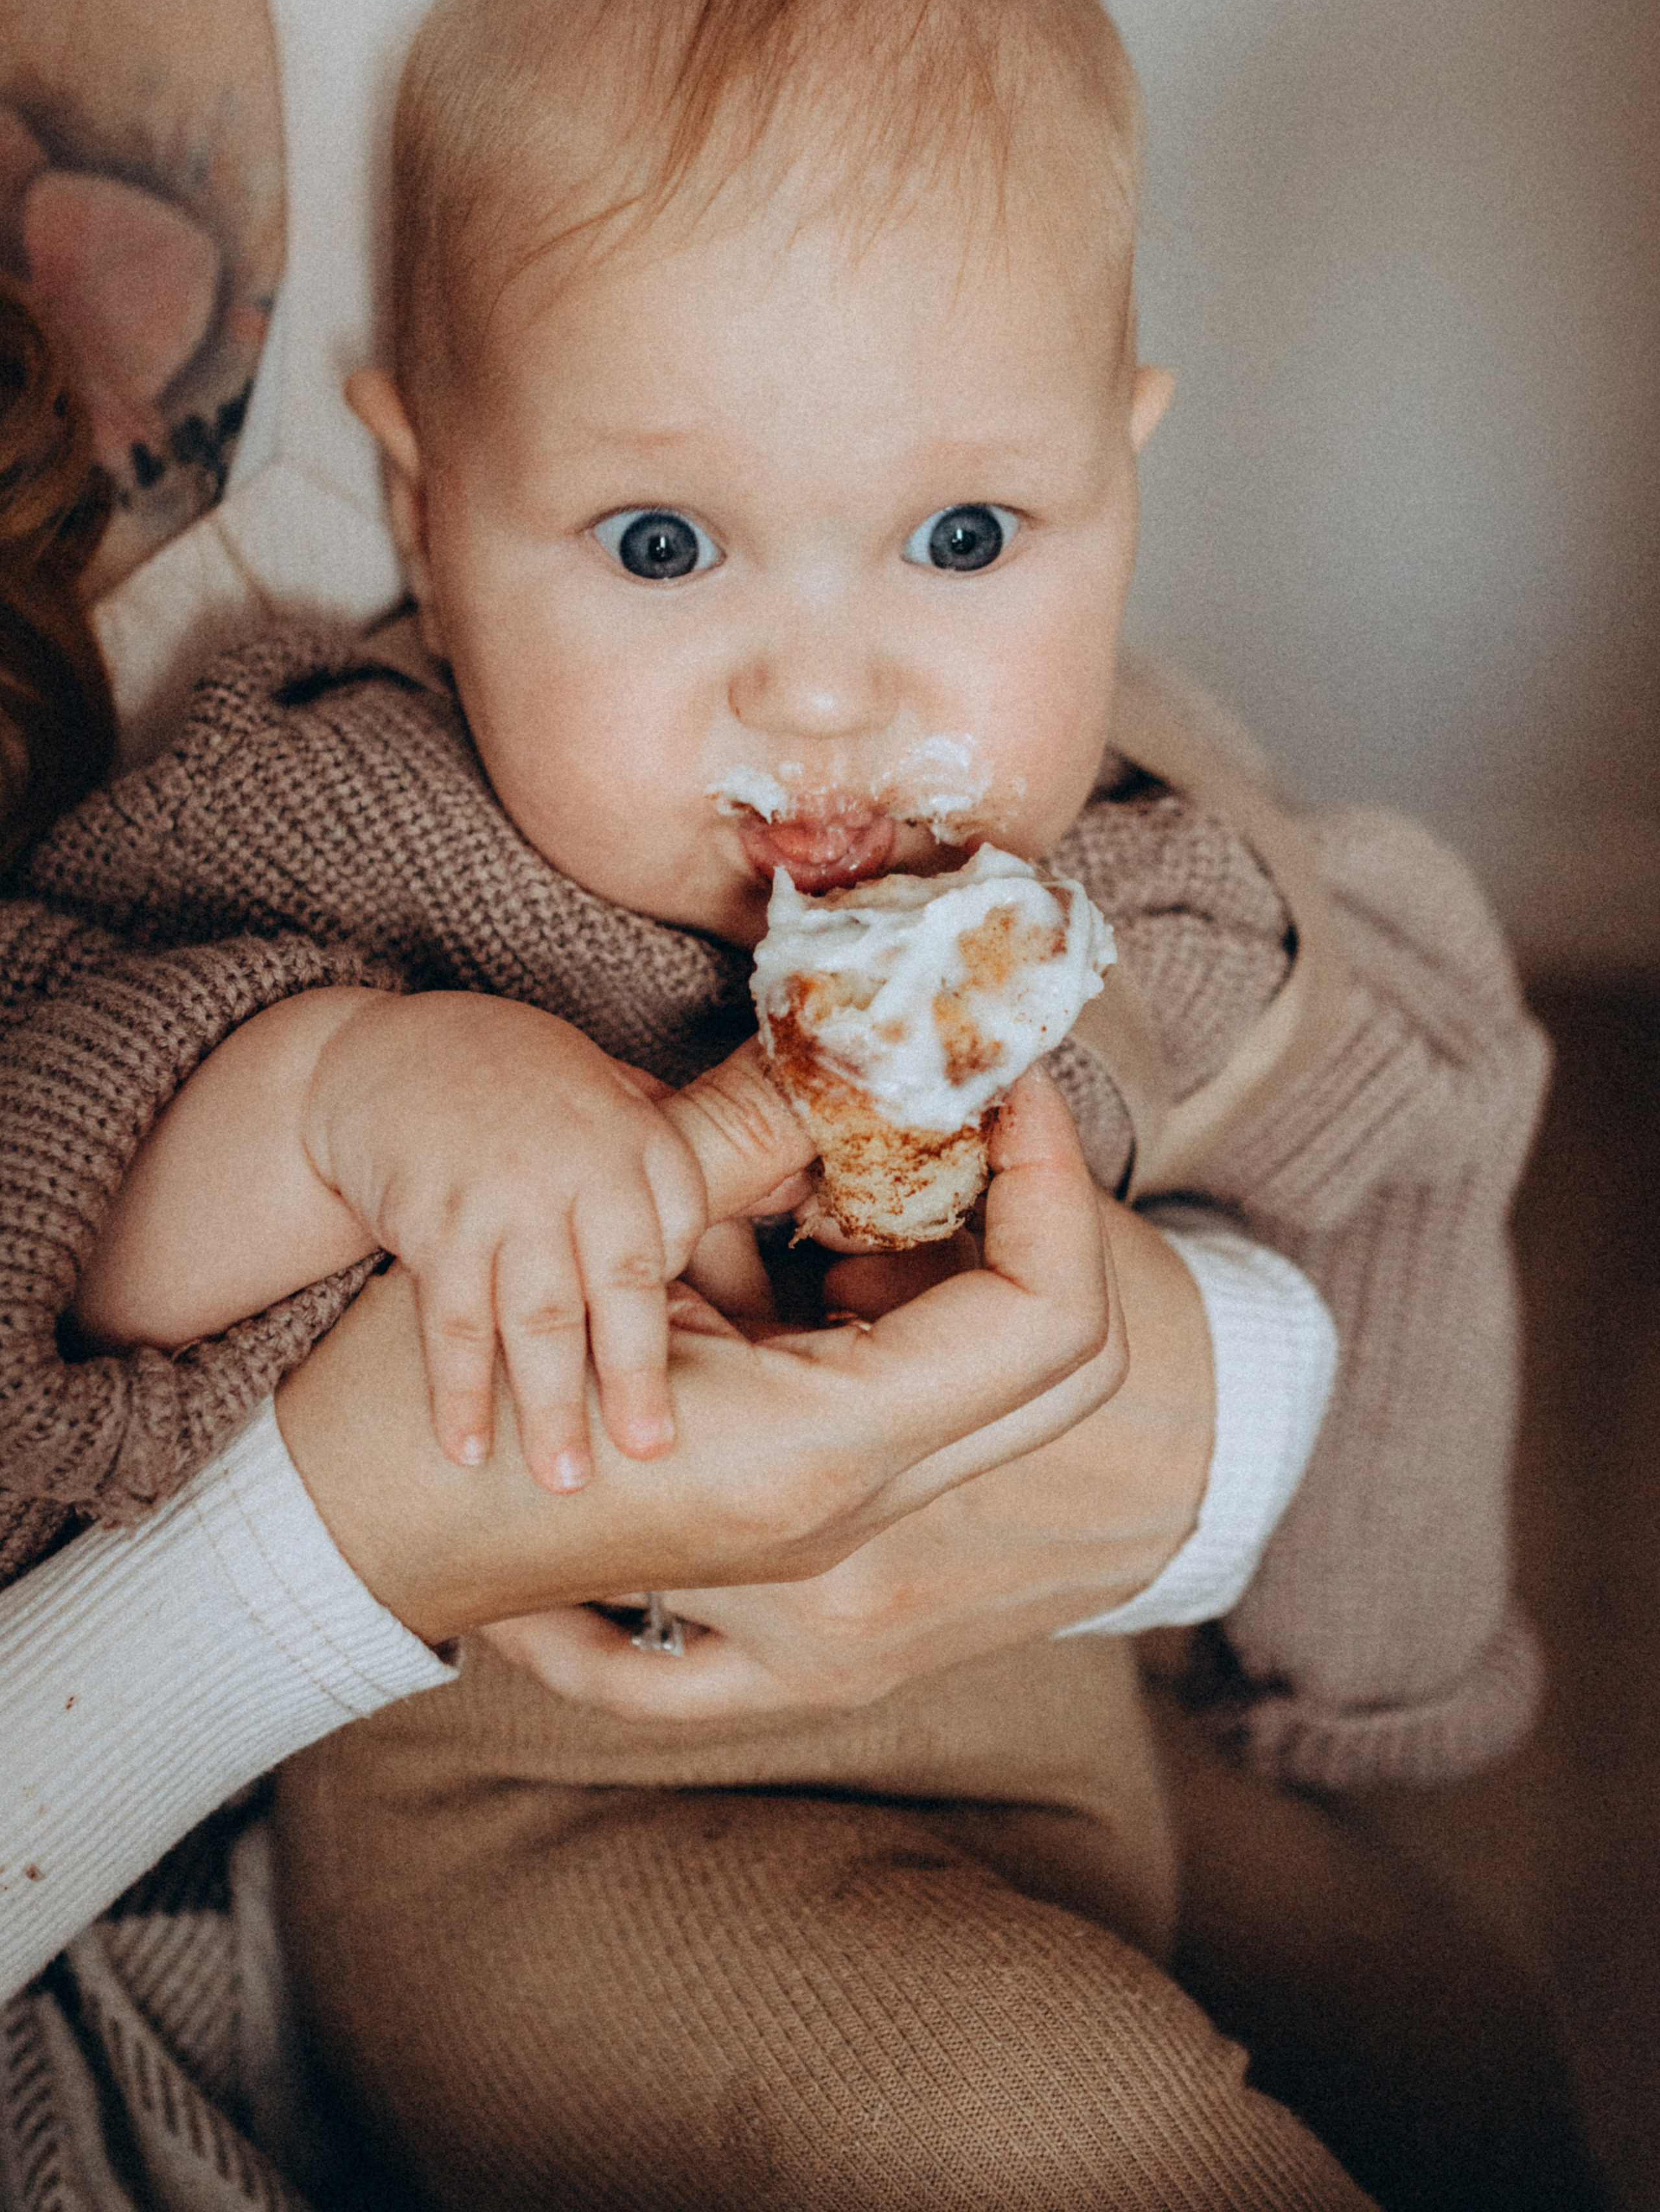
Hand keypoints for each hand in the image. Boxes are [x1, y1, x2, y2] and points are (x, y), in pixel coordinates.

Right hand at [275, 1067, 1118, 1642]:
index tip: (1010, 1078)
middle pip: (1067, 1363)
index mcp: (825, 1451)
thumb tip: (877, 1034)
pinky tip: (840, 1241)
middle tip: (989, 1106)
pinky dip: (920, 1313)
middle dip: (1050, 1212)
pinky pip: (920, 1409)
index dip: (1057, 1177)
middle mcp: (852, 1513)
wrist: (343, 1522)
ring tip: (902, 1156)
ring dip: (980, 1256)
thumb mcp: (608, 1232)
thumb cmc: (452, 1379)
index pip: (1051, 1321)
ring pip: (1005, 1382)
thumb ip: (754, 1137)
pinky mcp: (790, 1516)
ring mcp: (827, 1532)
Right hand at [302, 997, 810, 1490]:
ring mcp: (504, 1197)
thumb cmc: (529, 1103)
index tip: (725, 1377)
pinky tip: (466, 1448)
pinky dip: (457, 1387)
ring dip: (549, 1401)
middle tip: (652, 1453)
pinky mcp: (433, 1221)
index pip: (688, 1232)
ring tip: (565, 1480)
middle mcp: (580, 1168)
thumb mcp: (616, 1116)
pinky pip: (450, 1317)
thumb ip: (675, 1196)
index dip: (702, 1301)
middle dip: (638, 1375)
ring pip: (536, 1314)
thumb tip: (757, 1290)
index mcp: (642, 1142)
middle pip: (623, 1284)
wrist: (392, 1060)